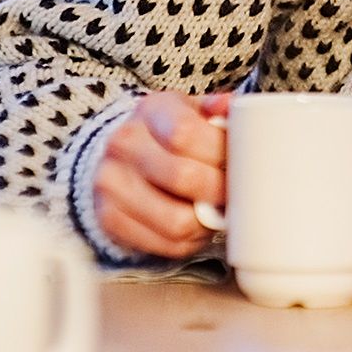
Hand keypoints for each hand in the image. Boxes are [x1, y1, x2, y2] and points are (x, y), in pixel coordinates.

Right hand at [92, 91, 230, 257]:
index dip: (219, 152)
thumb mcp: (193, 111)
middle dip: (220, 189)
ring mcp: (111, 184)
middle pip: (183, 177)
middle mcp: (124, 144)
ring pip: (176, 220)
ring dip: (207, 222)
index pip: (185, 133)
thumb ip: (218, 110)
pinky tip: (197, 226)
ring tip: (216, 211)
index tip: (241, 162)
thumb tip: (234, 106)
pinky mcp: (110, 219)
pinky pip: (164, 244)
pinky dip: (190, 241)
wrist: (124, 156)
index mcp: (151, 110)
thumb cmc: (171, 133)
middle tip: (235, 191)